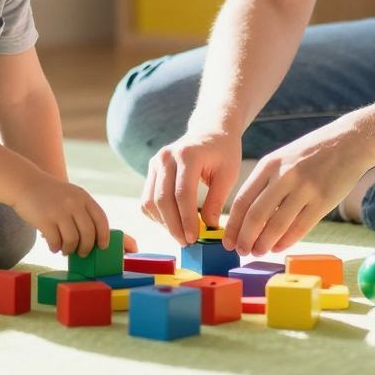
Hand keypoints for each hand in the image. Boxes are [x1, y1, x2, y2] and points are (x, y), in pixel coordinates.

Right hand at [12, 176, 110, 257]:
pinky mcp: (45, 220)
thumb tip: (91, 241)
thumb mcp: (71, 195)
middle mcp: (73, 203)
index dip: (104, 236)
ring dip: (69, 249)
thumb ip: (82, 211)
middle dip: (86, 248)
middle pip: (88, 233)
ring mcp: (59, 211)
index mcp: (83, 197)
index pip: (101, 220)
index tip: (102, 246)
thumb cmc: (49, 194)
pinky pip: (55, 242)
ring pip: (72, 240)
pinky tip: (53, 247)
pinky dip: (55, 248)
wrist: (24, 183)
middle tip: (82, 253)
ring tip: (65, 250)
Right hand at [140, 129, 245, 246]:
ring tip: (181, 234)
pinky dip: (157, 215)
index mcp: (187, 155)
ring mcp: (155, 162)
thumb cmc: (223, 153)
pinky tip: (173, 222)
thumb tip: (208, 229)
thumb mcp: (228, 175)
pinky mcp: (151, 170)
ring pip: (150, 202)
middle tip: (186, 242)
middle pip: (162, 200)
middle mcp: (166, 157)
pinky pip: (147, 199)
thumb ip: (217, 201)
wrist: (209, 131)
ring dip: (164, 223)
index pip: (182, 194)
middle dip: (173, 226)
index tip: (194, 238)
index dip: (187, 220)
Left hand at [225, 123, 374, 255]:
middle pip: (256, 216)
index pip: (242, 201)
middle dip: (245, 239)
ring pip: (277, 225)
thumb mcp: (283, 158)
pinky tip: (279, 247)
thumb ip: (266, 182)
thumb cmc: (313, 153)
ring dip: (264, 244)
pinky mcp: (324, 200)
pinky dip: (286, 241)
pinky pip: (300, 227)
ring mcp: (305, 188)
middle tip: (241, 251)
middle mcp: (284, 176)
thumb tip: (247, 216)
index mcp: (269, 164)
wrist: (350, 140)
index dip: (232, 226)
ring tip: (258, 252)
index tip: (227, 240)